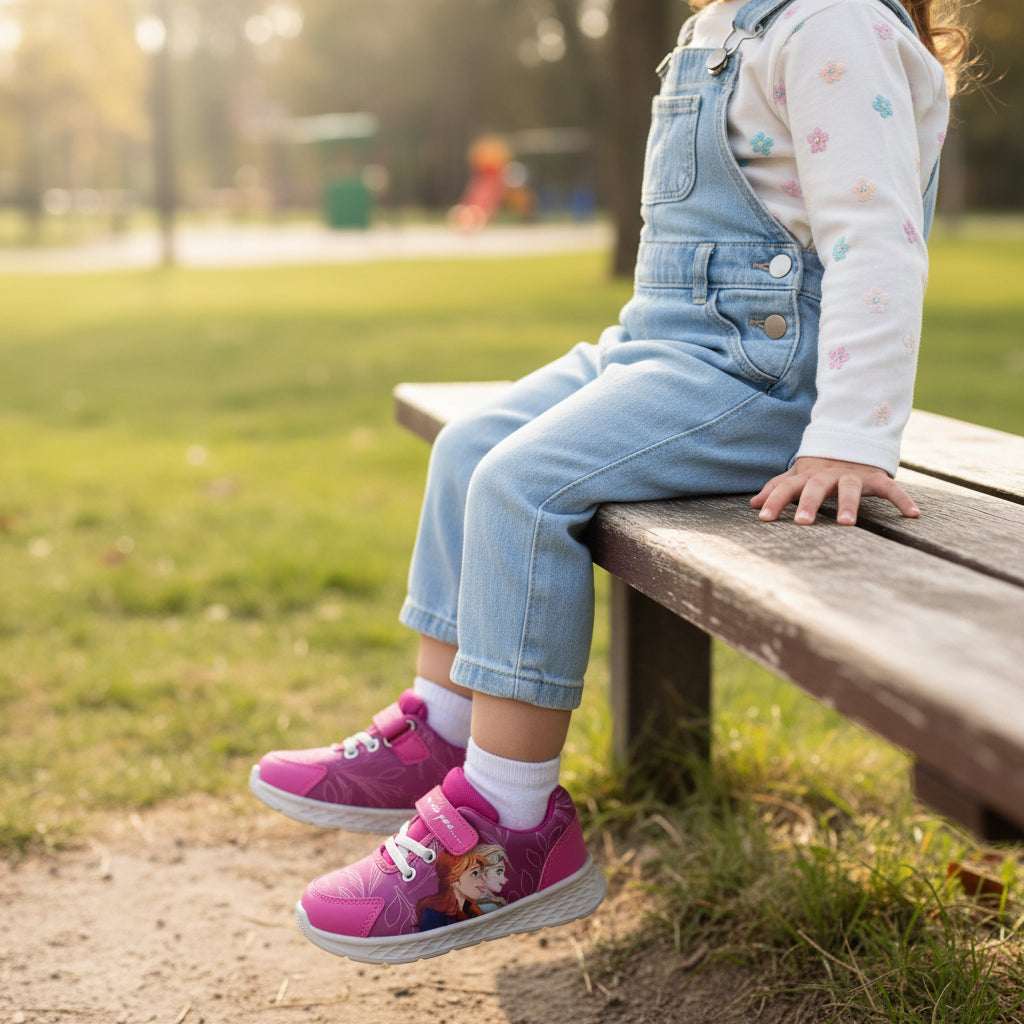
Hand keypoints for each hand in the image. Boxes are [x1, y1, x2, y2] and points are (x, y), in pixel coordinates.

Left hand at [750, 456, 919, 525]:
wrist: (853, 443)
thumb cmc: (819, 469)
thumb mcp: (798, 476)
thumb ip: (777, 488)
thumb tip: (753, 504)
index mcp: (806, 476)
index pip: (787, 487)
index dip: (775, 501)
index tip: (764, 517)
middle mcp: (828, 475)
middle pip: (817, 486)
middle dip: (810, 503)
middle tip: (804, 523)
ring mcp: (853, 475)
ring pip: (850, 488)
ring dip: (849, 504)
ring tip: (846, 523)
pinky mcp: (876, 478)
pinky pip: (890, 488)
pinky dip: (902, 500)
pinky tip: (912, 515)